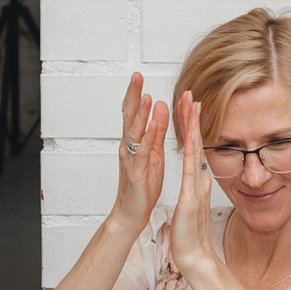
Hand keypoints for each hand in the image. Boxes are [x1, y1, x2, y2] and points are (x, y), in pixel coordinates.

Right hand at [110, 71, 168, 230]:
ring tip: (145, 96)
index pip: (132, 113)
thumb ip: (157, 130)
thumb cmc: (142, 185)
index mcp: (133, 142)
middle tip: (136, 75)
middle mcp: (128, 147)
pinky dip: (148, 137)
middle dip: (133, 96)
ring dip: (140, 114)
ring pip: (134, 133)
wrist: (131, 214)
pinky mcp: (137, 173)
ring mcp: (131, 160)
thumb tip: (161, 106)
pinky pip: (142, 153)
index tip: (138, 75)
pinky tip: (152, 125)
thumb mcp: (153, 152)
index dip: (135, 94)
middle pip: (129, 117)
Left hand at [166, 90, 221, 287]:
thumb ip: (199, 188)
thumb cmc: (190, 233)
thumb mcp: (194, 204)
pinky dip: (191, 150)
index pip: (193, 148)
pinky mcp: (191, 196)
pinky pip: (190, 169)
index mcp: (196, 180)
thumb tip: (203, 175)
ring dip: (193, 126)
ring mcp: (196, 186)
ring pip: (195, 150)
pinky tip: (190, 133)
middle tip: (191, 94)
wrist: (193, 255)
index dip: (191, 126)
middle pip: (196, 143)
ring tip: (193, 104)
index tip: (189, 106)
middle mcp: (199, 179)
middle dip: (193, 118)